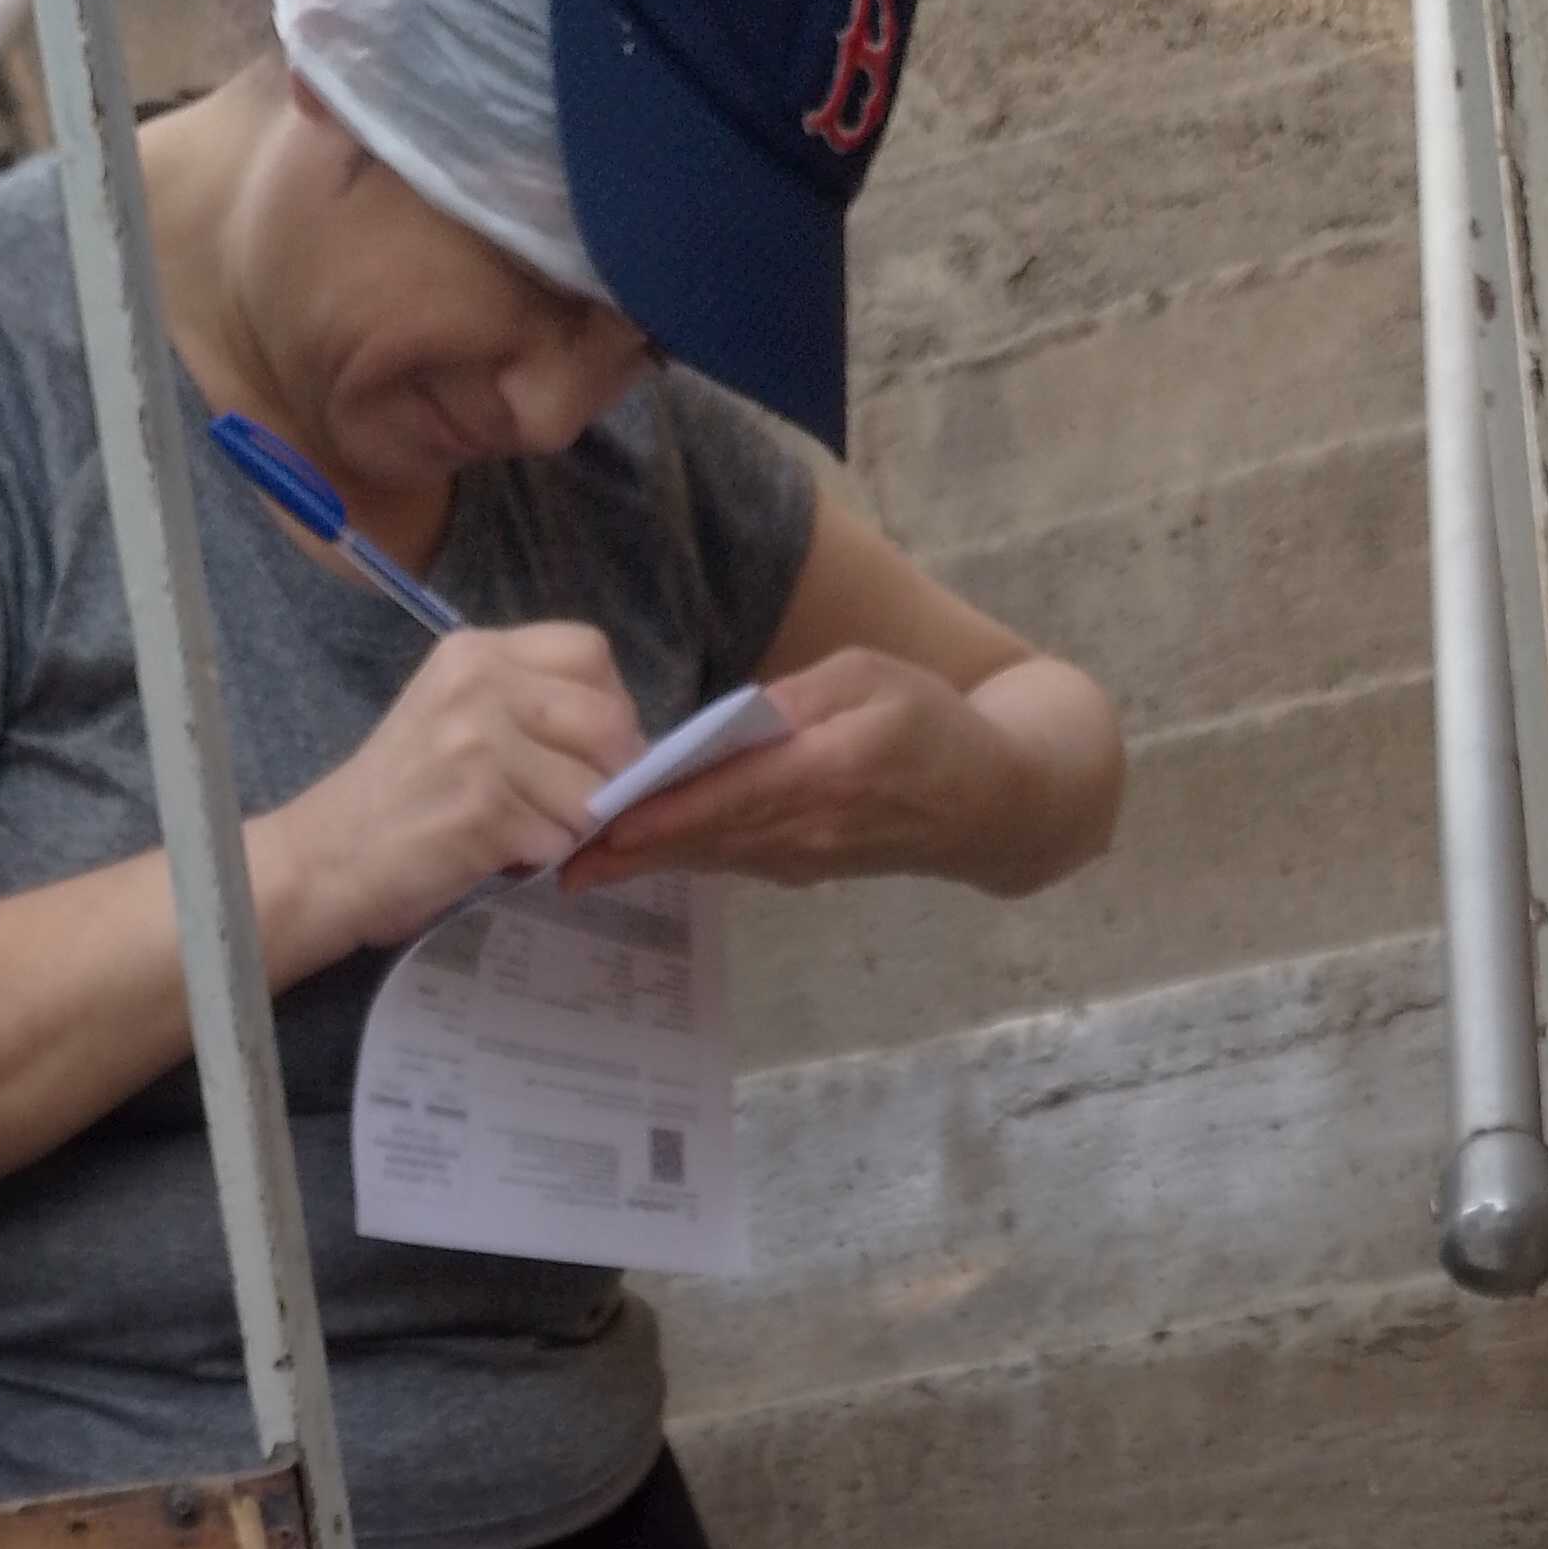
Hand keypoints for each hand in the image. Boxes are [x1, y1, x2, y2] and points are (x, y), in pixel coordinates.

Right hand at [273, 623, 645, 950]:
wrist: (331, 854)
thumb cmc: (402, 793)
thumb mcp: (455, 714)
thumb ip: (527, 704)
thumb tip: (622, 736)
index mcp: (476, 652)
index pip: (589, 651)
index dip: (612, 703)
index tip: (597, 746)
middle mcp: (479, 685)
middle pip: (605, 719)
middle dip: (613, 772)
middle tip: (586, 802)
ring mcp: (479, 746)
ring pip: (590, 788)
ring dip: (573, 824)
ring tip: (527, 829)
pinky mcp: (482, 810)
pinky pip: (558, 837)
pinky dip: (542, 857)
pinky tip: (503, 853)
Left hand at [559, 647, 1017, 892]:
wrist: (995, 804)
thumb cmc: (934, 722)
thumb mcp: (873, 679)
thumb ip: (798, 700)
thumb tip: (728, 723)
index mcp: (825, 771)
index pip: (726, 796)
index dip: (660, 815)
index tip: (598, 827)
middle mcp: (805, 829)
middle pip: (702, 839)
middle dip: (629, 852)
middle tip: (553, 858)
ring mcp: (802, 859)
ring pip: (710, 858)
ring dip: (645, 866)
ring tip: (576, 866)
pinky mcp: (801, 869)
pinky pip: (731, 862)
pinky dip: (682, 859)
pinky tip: (635, 858)